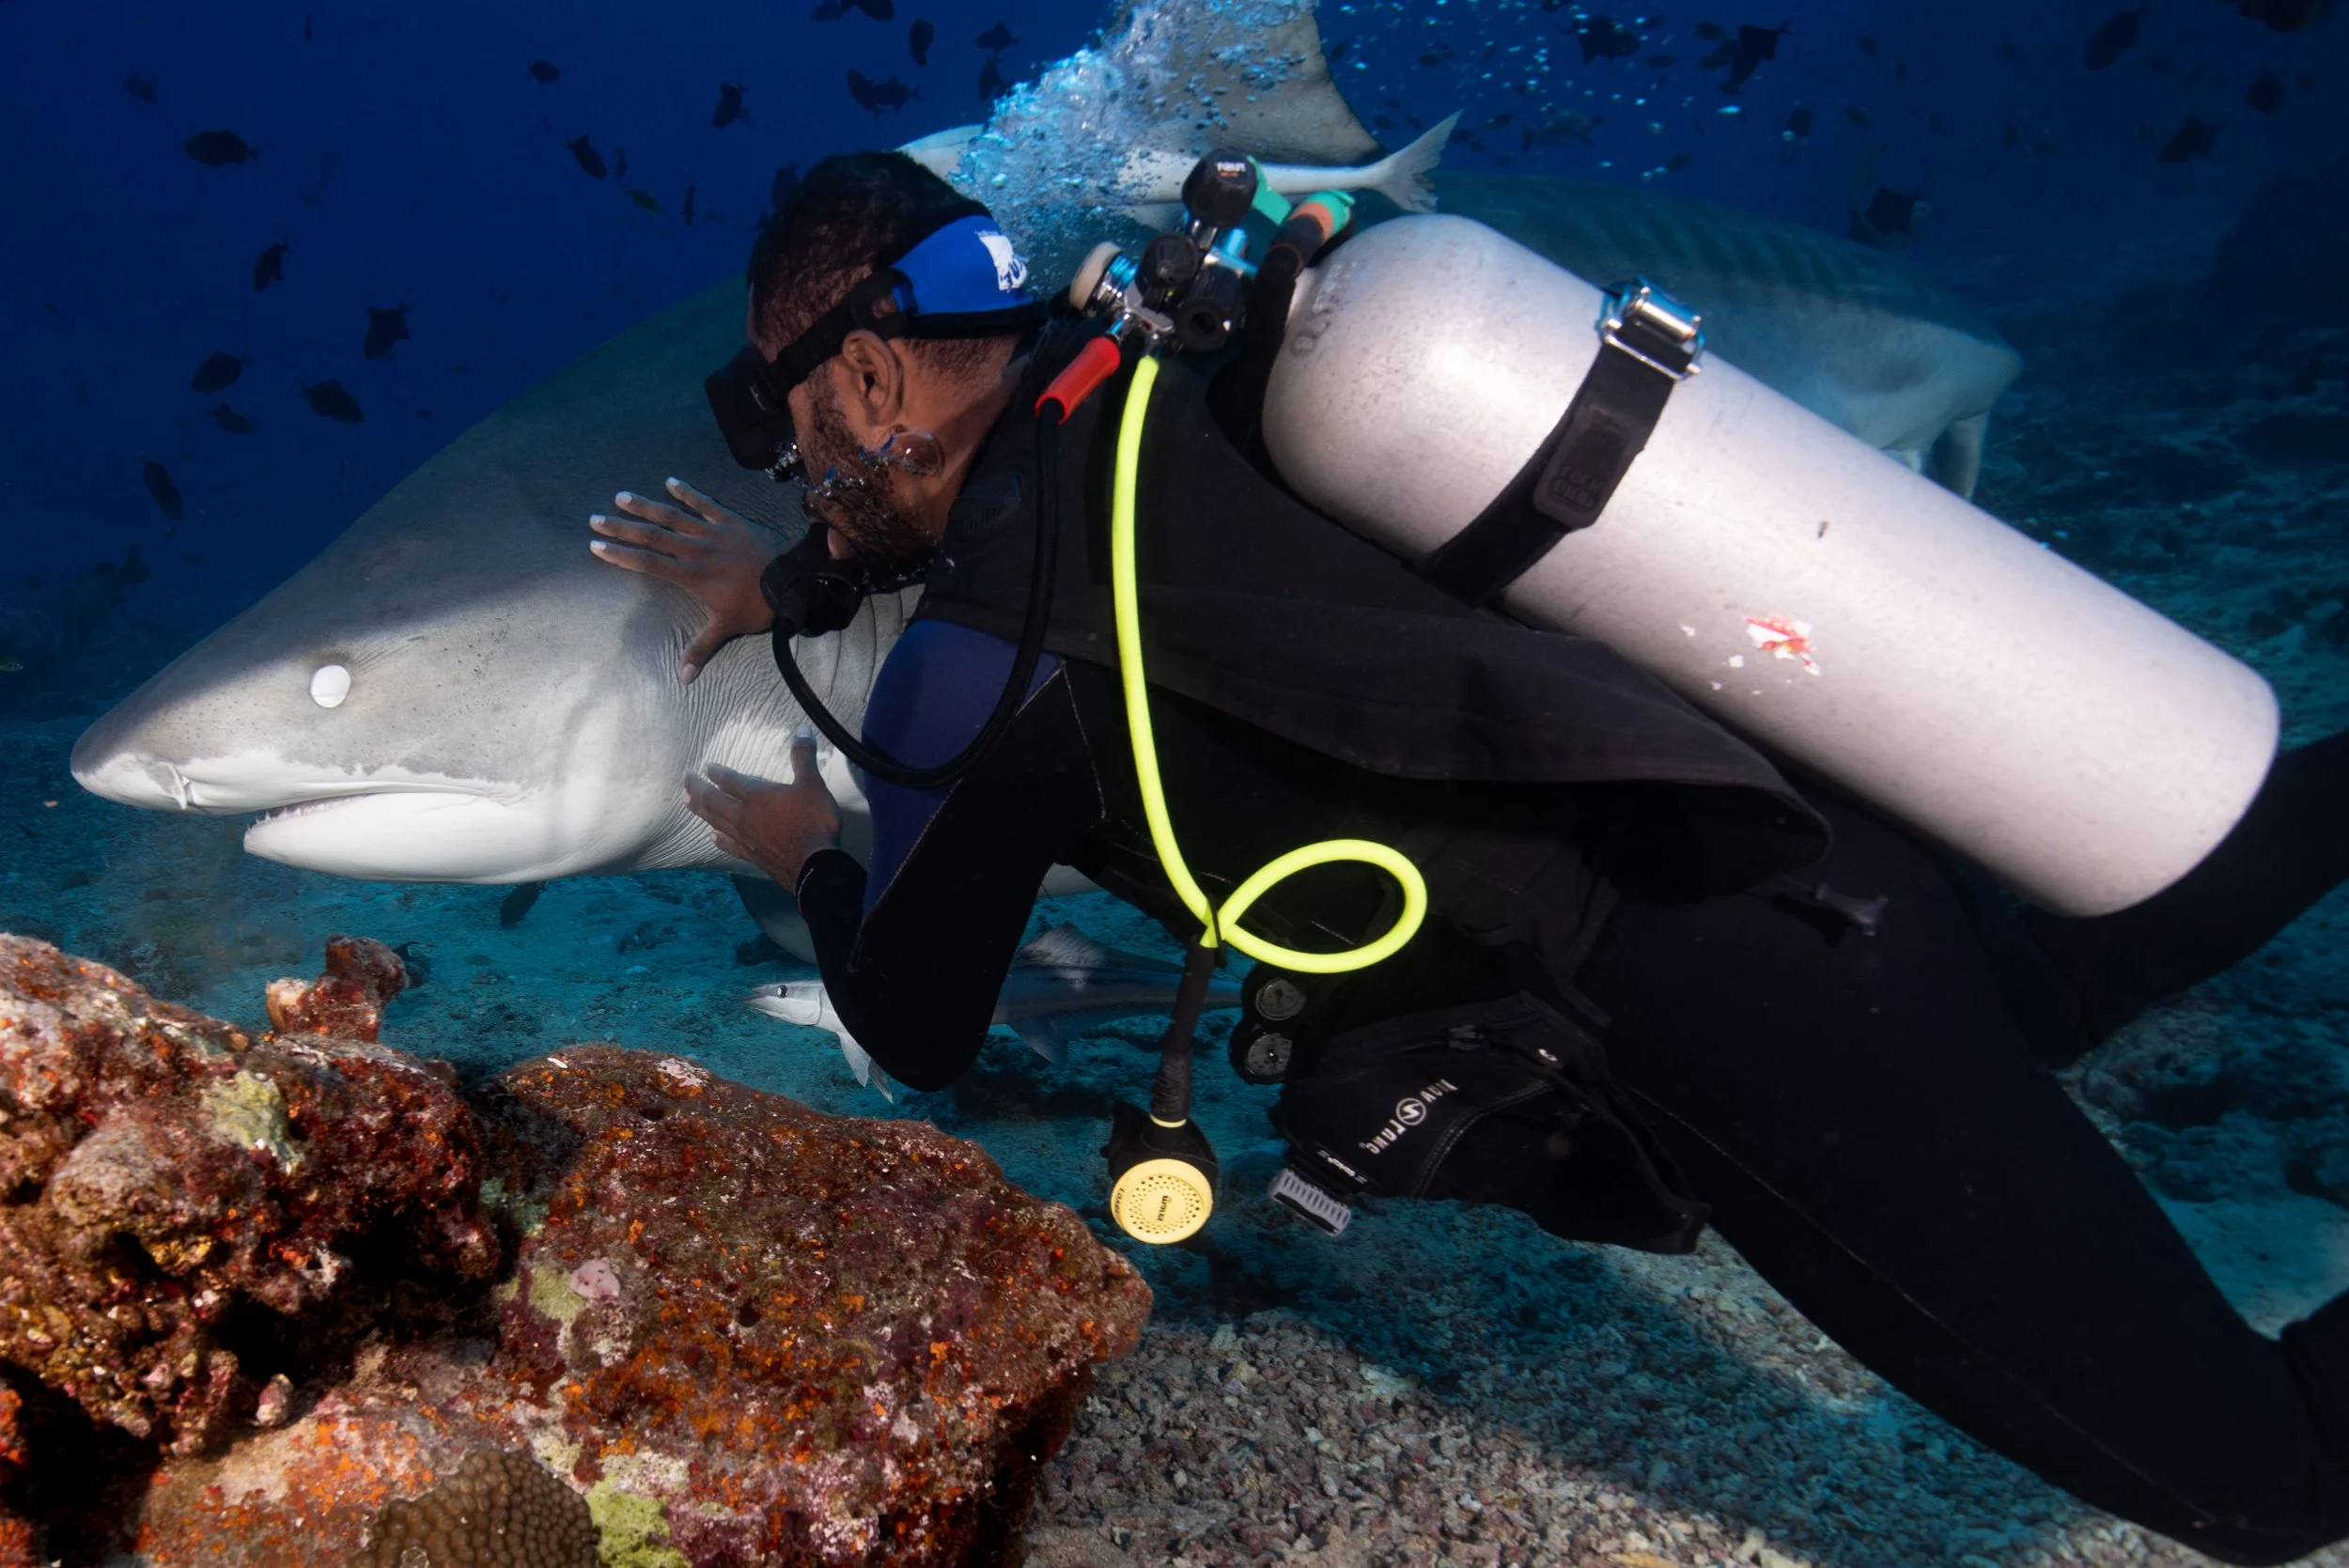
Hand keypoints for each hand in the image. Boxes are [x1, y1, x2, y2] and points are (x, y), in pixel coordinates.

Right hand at [590, 477, 777, 683]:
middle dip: (622, 528)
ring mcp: (713, 532)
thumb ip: (701, 649)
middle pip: (652, 536)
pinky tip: (671, 481)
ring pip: (673, 516)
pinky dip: (688, 492)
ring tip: (622, 497)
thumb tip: (682, 679)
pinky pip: (706, 503)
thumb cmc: (757, 605)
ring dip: (646, 506)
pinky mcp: (731, 520)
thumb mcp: (727, 628)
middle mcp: (696, 551)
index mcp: (691, 576)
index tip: (596, 546)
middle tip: (596, 520)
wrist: (791, 579)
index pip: (648, 563)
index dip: (620, 555)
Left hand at [684, 734, 840, 886]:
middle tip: (684, 779)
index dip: (716, 772)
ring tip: (686, 801)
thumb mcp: (812, 784)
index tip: (706, 766)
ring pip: (715, 820)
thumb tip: (801, 729)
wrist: (814, 865)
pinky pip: (729, 845)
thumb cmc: (813, 822)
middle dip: (697, 788)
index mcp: (755, 796)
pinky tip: (712, 838)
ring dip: (699, 810)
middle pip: (712, 800)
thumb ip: (803, 757)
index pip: (729, 780)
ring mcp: (744, 837)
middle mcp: (743, 815)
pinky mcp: (750, 855)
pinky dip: (719, 840)